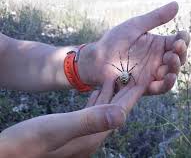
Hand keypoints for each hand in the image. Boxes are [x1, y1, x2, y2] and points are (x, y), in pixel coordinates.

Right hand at [0, 85, 143, 157]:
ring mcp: (82, 136)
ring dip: (114, 93)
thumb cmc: (25, 145)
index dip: (133, 93)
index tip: (145, 77)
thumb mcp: (57, 129)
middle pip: (116, 110)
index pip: (120, 111)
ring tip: (121, 75)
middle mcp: (92, 138)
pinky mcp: (72, 133)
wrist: (7, 157)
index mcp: (93, 137)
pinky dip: (98, 98)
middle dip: (127, 91)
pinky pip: (92, 111)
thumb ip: (89, 121)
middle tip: (138, 72)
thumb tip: (121, 115)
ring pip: (105, 109)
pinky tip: (98, 90)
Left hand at [79, 1, 189, 94]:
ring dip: (176, 66)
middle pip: (179, 57)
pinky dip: (168, 83)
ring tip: (171, 58)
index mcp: (158, 44)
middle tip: (176, 46)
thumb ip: (155, 18)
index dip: (184, 39)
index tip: (182, 34)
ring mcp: (153, 73)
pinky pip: (161, 87)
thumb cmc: (114, 41)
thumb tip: (177, 4)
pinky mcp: (145, 85)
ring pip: (172, 72)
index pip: (178, 42)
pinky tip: (171, 76)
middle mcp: (158, 59)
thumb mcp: (135, 26)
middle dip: (181, 52)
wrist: (96, 58)